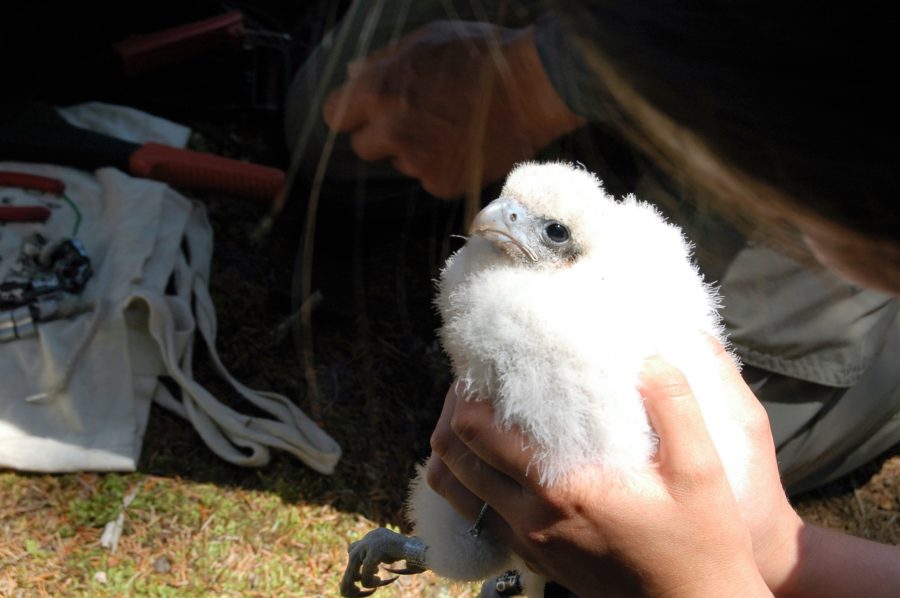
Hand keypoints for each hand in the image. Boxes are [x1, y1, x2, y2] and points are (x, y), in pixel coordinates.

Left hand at [322, 21, 584, 198]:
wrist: (534, 88)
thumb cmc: (483, 56)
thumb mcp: (427, 40)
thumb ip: (383, 60)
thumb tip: (353, 75)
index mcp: (379, 91)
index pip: (335, 116)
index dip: (351, 114)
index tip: (366, 113)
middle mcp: (392, 130)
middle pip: (364, 148)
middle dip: (382, 136)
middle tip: (416, 120)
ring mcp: (417, 161)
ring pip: (401, 163)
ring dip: (417, 150)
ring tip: (453, 126)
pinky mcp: (442, 183)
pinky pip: (430, 178)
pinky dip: (443, 166)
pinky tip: (467, 144)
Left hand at [428, 342, 792, 595]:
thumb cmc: (701, 546)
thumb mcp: (700, 472)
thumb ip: (674, 407)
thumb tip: (651, 357)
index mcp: (559, 489)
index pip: (476, 430)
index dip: (468, 392)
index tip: (484, 366)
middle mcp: (530, 517)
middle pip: (452, 456)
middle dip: (455, 413)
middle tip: (478, 385)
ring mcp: (527, 542)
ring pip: (457, 491)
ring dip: (459, 451)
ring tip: (483, 420)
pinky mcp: (534, 558)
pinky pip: (481, 516)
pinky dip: (475, 485)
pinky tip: (505, 463)